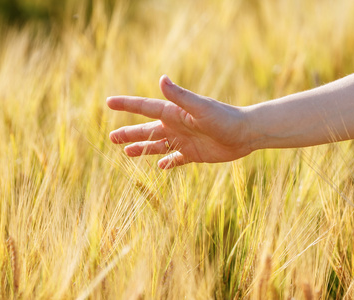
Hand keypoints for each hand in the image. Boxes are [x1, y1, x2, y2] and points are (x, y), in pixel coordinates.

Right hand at [107, 75, 251, 168]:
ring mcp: (184, 140)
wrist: (245, 133)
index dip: (127, 105)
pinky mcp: (193, 153)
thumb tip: (161, 78)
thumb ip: (180, 96)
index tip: (108, 102)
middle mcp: (176, 126)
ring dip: (142, 148)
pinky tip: (159, 167)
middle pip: (147, 129)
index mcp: (174, 113)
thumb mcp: (200, 108)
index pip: (145, 108)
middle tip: (111, 137)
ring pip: (157, 145)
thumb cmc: (224, 118)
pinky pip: (175, 159)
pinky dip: (167, 163)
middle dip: (129, 132)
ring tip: (126, 152)